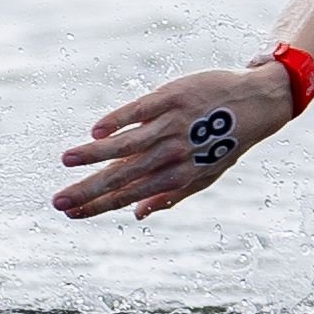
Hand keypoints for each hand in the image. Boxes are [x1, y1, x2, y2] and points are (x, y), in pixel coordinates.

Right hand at [52, 61, 297, 220]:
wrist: (255, 104)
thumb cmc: (227, 143)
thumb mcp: (204, 176)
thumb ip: (169, 196)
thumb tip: (136, 215)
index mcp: (177, 177)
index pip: (129, 195)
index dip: (99, 206)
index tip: (71, 214)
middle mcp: (172, 155)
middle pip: (122, 176)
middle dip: (88, 191)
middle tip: (58, 201)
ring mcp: (171, 125)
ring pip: (126, 144)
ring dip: (95, 154)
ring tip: (66, 160)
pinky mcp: (171, 97)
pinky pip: (139, 111)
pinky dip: (118, 120)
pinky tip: (96, 130)